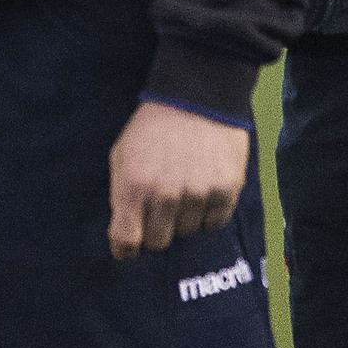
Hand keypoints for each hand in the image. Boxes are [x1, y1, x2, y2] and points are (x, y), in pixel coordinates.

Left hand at [107, 102, 248, 259]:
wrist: (196, 97)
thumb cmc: (151, 128)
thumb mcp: (121, 155)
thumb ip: (121, 194)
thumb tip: (123, 232)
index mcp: (134, 186)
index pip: (127, 240)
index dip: (126, 249)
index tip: (128, 248)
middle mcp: (165, 194)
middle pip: (159, 242)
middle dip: (155, 230)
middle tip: (159, 209)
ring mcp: (198, 193)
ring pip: (187, 232)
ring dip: (182, 218)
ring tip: (182, 189)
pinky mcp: (226, 189)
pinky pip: (214, 223)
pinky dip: (207, 213)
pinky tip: (202, 191)